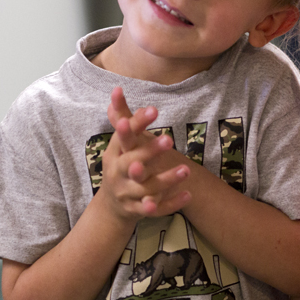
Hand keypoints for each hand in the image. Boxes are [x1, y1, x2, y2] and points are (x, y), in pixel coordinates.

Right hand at [100, 88, 191, 220]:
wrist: (110, 206)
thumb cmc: (120, 164)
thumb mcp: (120, 143)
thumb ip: (122, 118)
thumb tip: (117, 89)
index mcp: (114, 154)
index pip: (124, 137)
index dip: (136, 124)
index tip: (153, 109)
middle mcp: (118, 174)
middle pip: (133, 163)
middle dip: (150, 152)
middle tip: (169, 140)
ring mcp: (127, 194)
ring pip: (147, 188)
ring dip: (167, 179)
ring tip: (186, 169)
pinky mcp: (138, 210)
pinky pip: (156, 208)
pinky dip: (172, 203)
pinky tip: (188, 194)